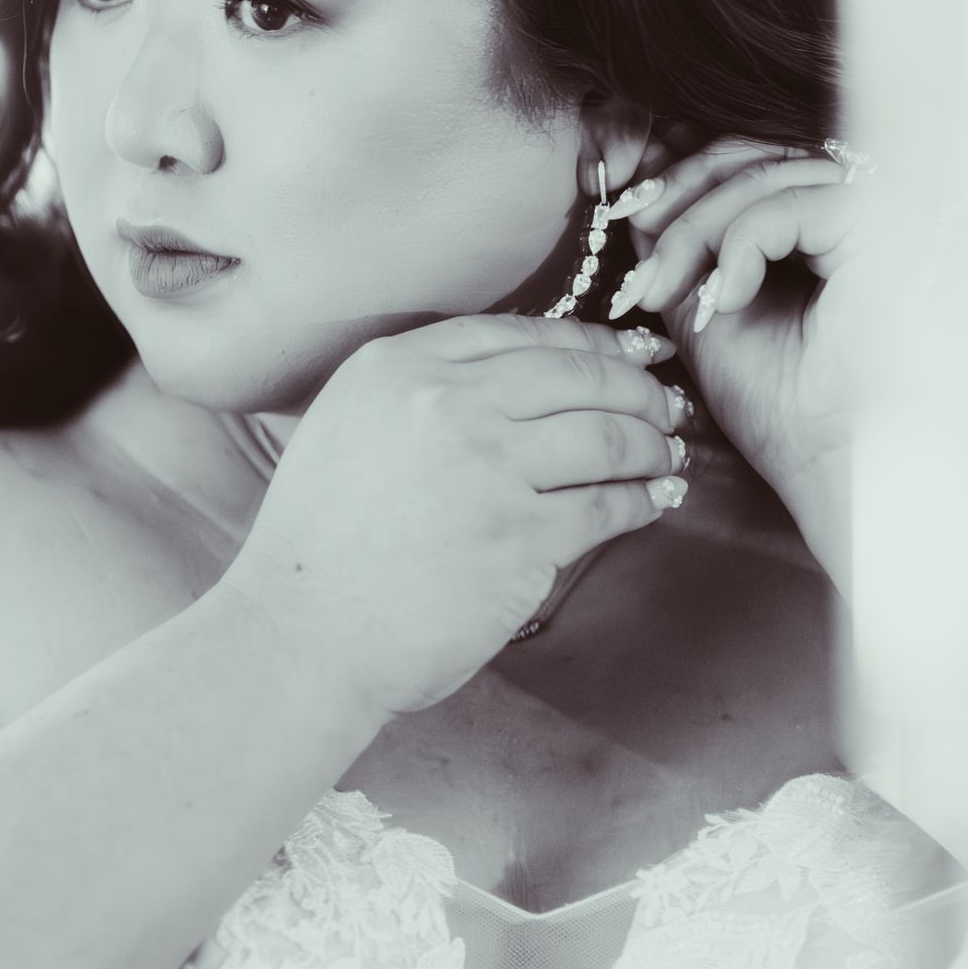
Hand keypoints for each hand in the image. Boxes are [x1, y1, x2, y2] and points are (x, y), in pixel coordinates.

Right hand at [216, 312, 689, 719]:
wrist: (300, 634)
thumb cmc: (321, 547)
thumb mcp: (350, 428)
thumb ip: (420, 394)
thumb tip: (522, 382)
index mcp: (397, 367)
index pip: (523, 334)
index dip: (591, 343)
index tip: (629, 355)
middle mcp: (443, 402)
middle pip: (577, 375)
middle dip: (637, 390)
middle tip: (666, 406)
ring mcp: (484, 468)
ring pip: (605, 435)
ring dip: (651, 444)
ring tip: (667, 454)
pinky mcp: (518, 537)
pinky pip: (607, 505)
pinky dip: (643, 500)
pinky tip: (654, 501)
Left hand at [605, 136, 877, 575]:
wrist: (835, 471)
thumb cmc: (786, 410)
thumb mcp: (712, 308)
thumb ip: (687, 247)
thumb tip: (642, 192)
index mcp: (836, 224)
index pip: (754, 160)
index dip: (686, 181)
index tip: (631, 218)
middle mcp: (872, 206)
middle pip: (758, 155)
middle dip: (681, 203)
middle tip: (643, 266)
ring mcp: (891, 211)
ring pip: (767, 175)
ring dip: (698, 233)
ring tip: (672, 296)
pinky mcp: (895, 227)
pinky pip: (792, 203)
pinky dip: (741, 245)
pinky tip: (727, 299)